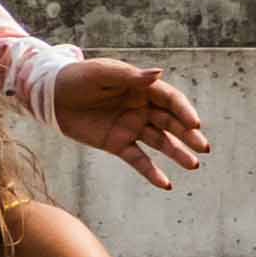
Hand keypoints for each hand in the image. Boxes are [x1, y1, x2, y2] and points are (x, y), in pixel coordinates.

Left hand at [51, 57, 214, 190]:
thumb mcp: (102, 73)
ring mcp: (131, 127)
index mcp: (143, 88)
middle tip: (204, 148)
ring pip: (160, 141)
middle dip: (188, 135)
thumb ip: (130, 77)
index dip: (184, 112)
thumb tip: (158, 74)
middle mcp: (142, 108)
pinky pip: (138, 159)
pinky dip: (151, 171)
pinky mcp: (117, 144)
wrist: (51, 95)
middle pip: (171, 123)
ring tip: (193, 165)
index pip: (171, 101)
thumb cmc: (78, 78)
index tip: (195, 125)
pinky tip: (166, 183)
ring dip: (177, 153)